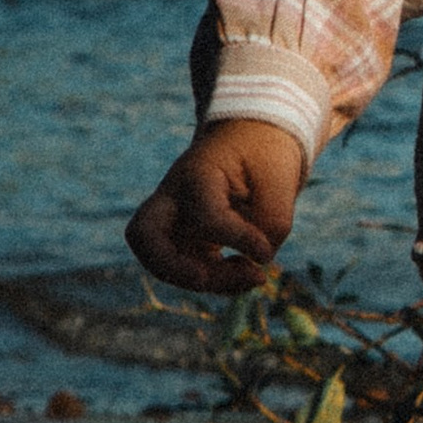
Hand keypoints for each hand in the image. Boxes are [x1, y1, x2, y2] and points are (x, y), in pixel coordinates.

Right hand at [126, 120, 306, 295]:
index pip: (204, 215)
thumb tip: (261, 259)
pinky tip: (248, 274)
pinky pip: (189, 269)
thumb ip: (275, 219)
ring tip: (253, 277)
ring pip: (164, 262)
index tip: (265, 252)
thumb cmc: (262, 154)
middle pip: (143, 236)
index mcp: (197, 173)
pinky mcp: (188, 239)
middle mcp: (175, 198)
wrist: (249, 140)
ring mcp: (176, 220)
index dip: (236, 240)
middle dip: (171, 267)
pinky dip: (216, 282)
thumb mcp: (280, 177)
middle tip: (205, 280)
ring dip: (206, 281)